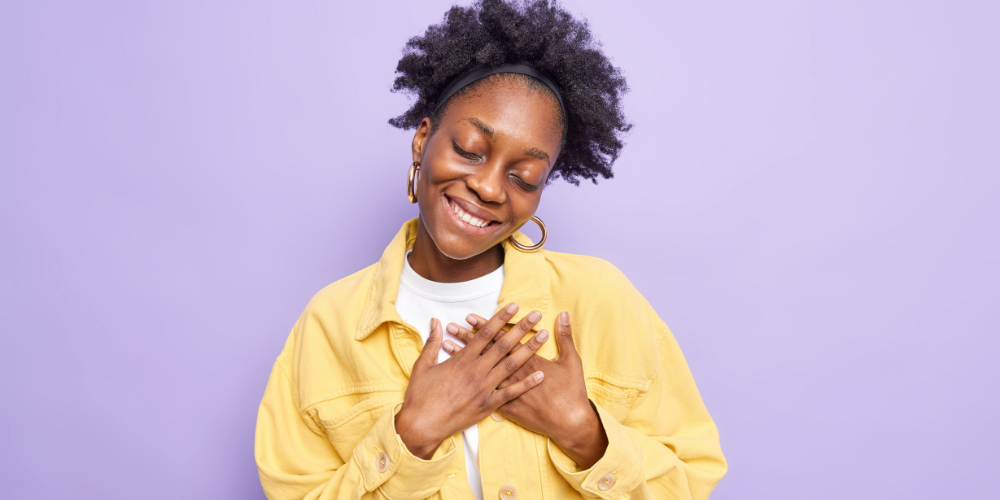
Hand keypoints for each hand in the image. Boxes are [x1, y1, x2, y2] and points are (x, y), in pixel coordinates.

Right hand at [394, 302, 549, 458]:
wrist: (421, 426)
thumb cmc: (420, 396)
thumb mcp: (423, 365)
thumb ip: (432, 342)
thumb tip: (435, 321)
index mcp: (462, 360)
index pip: (485, 333)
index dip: (501, 318)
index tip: (514, 306)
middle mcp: (476, 371)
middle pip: (503, 345)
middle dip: (522, 328)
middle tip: (536, 315)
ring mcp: (484, 389)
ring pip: (511, 365)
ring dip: (529, 350)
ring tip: (543, 336)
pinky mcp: (488, 405)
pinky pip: (511, 393)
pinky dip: (527, 384)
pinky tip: (541, 375)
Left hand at [445, 311, 608, 468]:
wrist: (569, 423)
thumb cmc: (571, 392)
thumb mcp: (571, 361)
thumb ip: (565, 337)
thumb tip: (563, 314)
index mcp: (527, 360)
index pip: (502, 339)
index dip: (486, 327)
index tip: (471, 317)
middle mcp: (513, 374)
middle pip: (486, 351)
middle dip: (469, 337)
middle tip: (453, 326)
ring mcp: (507, 391)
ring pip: (480, 369)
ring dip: (464, 356)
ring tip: (449, 344)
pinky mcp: (506, 406)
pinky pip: (482, 391)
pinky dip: (468, 381)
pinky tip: (456, 375)